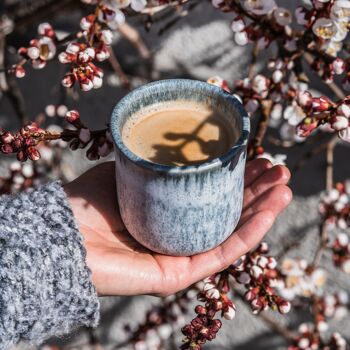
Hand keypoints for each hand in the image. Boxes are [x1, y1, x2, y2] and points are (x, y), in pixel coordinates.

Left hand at [64, 158, 291, 296]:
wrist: (62, 234)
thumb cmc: (89, 201)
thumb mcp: (128, 171)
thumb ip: (153, 161)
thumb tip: (176, 141)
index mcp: (168, 211)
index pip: (211, 195)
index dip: (235, 176)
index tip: (254, 155)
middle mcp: (178, 233)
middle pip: (226, 213)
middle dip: (256, 190)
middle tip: (278, 168)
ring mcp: (181, 255)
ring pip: (231, 232)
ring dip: (263, 210)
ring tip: (284, 186)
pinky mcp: (179, 274)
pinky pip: (222, 252)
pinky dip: (250, 232)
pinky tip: (270, 209)